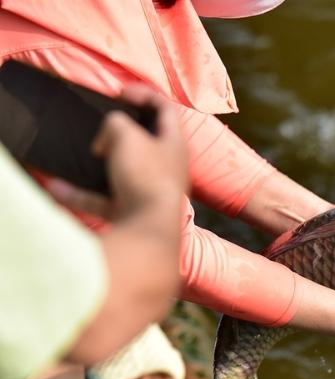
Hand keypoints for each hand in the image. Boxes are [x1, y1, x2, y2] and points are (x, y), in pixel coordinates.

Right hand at [46, 84, 187, 217]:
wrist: (148, 227)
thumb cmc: (145, 176)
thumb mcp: (127, 135)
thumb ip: (116, 123)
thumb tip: (108, 136)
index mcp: (174, 143)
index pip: (166, 108)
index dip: (145, 93)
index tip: (120, 92)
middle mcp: (167, 166)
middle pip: (146, 141)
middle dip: (121, 133)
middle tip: (102, 129)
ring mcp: (150, 190)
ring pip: (122, 171)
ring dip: (99, 164)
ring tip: (82, 155)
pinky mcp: (132, 211)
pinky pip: (103, 199)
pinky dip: (81, 194)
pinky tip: (58, 188)